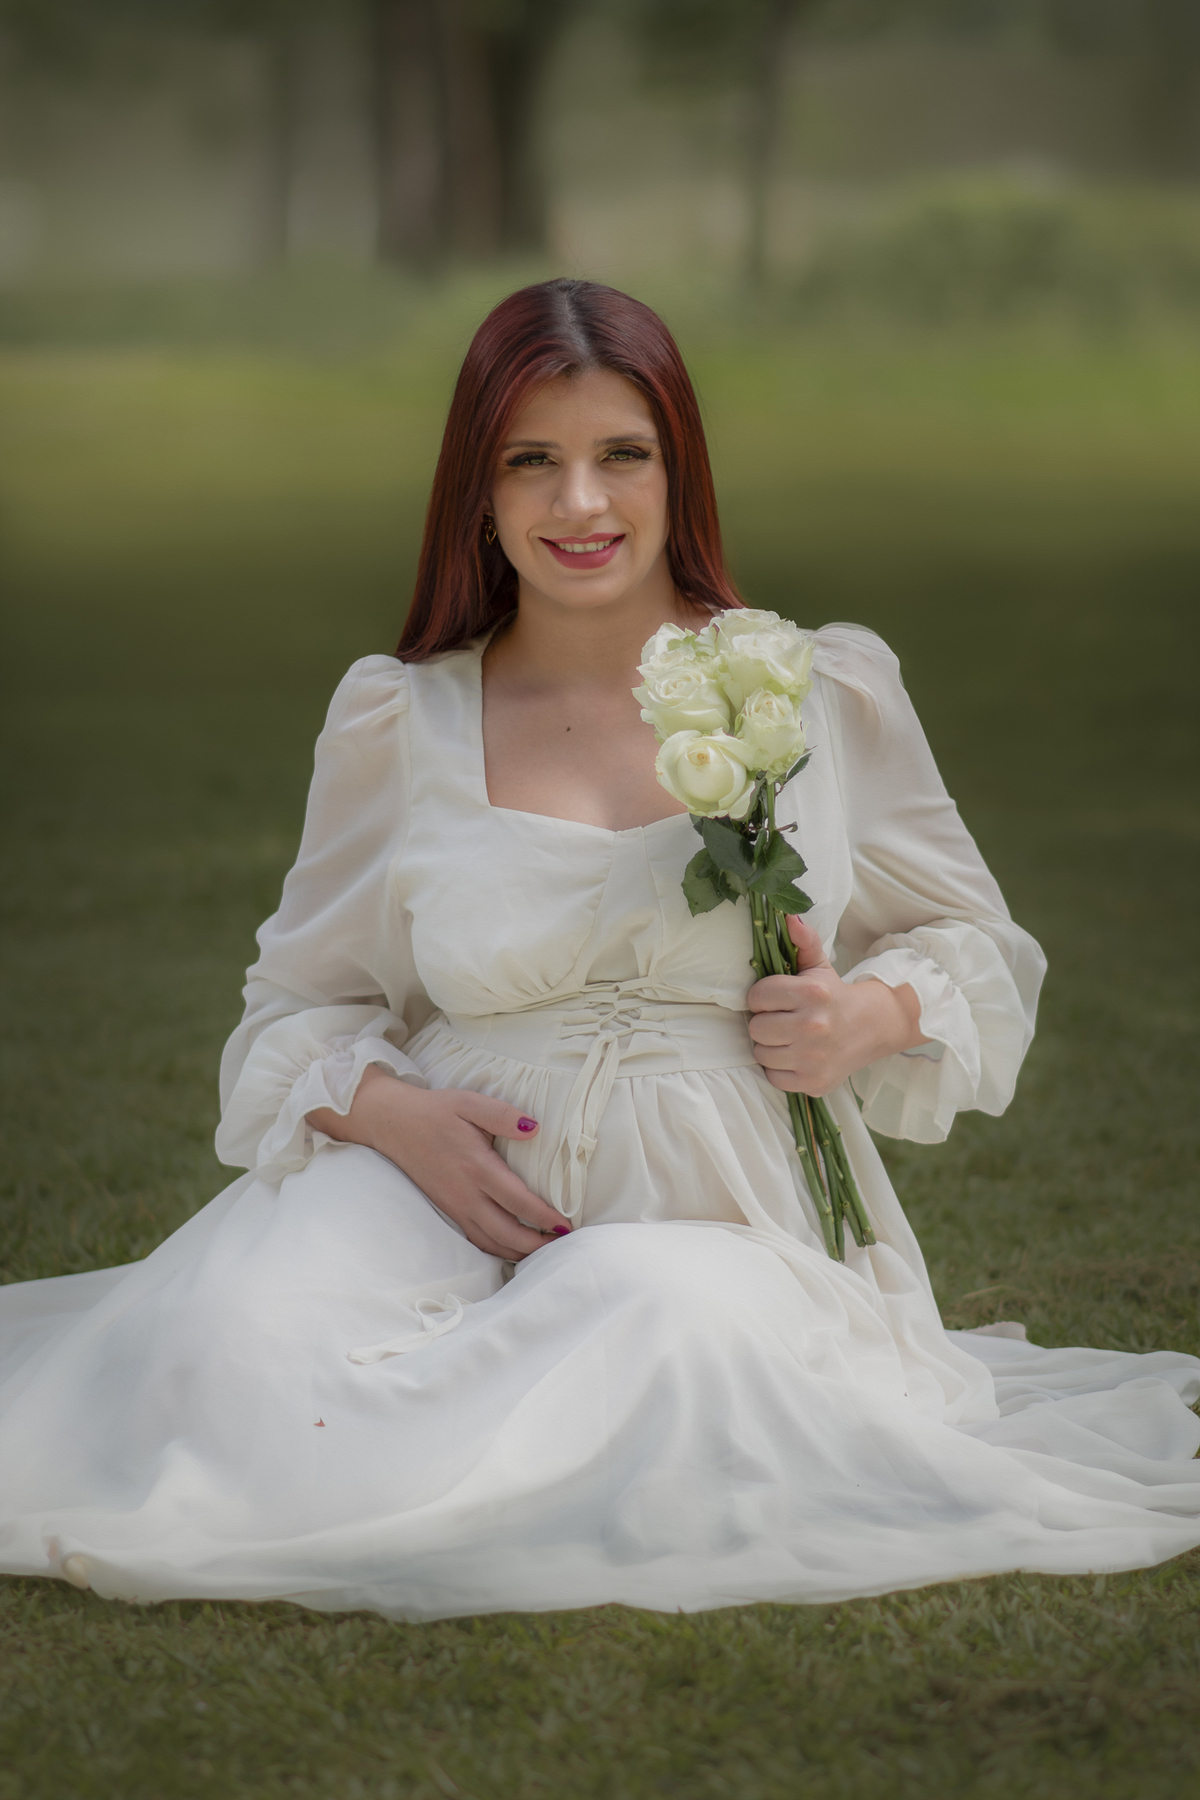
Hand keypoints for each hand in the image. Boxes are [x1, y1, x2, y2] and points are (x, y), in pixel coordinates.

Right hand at [307, 1066, 567, 1259]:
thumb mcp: (469, 1103)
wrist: (392, 1123)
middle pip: (506, 1232)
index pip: (517, 1201)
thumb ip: (503, 1116)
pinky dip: (497, 1249)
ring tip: (544, 1249)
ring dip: (519, 1251)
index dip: (543, 1217)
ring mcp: (454, 1206)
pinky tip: (512, 1247)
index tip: (565, 1224)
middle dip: (536, 1244)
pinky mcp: (447, 1209)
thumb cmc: (435, 1111)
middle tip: (563, 1244)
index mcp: (475, 1167)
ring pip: (490, 1242)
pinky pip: (475, 1238)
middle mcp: (465, 1193)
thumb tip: (535, 1129)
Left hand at [747, 916, 926, 1096]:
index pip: (757, 996)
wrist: (871, 1028)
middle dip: (765, 1022)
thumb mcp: (819, 966)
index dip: (762, 997)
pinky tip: (795, 1056)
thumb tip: (788, 916)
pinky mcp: (814, 1082)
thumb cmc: (833, 996)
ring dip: (770, 1047)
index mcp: (812, 993)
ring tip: (788, 1038)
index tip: (776, 999)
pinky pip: (773, 1077)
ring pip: (761, 1053)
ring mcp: (814, 1057)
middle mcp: (813, 1026)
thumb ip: (802, 941)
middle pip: (756, 1028)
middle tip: (782, 1019)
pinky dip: (780, 1069)